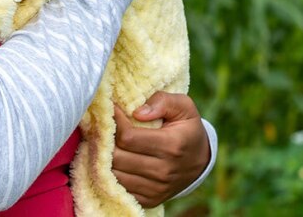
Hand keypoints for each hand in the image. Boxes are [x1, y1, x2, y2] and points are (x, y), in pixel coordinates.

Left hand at [112, 91, 209, 207]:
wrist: (200, 161)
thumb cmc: (187, 129)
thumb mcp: (184, 106)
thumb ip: (163, 101)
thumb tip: (137, 112)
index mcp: (171, 146)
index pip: (128, 137)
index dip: (113, 122)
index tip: (110, 109)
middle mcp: (164, 171)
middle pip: (117, 158)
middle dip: (104, 140)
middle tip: (102, 127)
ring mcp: (156, 189)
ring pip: (114, 175)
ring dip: (103, 158)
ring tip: (103, 142)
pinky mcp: (150, 200)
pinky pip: (119, 188)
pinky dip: (110, 174)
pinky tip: (111, 160)